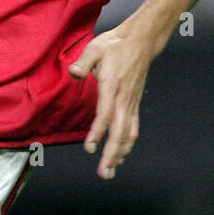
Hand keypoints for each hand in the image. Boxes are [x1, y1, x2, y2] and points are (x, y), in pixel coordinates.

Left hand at [68, 23, 155, 179]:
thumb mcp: (95, 47)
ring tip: (110, 171)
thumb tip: (72, 73)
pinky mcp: (134, 103)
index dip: (97, 133)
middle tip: (103, 173)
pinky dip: (127, 144)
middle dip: (111, 155)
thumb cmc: (115, 44)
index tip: (89, 148)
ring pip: (128, 134)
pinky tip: (121, 155)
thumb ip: (82, 62)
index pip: (105, 115)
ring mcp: (131, 103)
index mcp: (112, 86)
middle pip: (119, 132)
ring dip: (120, 154)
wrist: (141, 40)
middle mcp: (124, 99)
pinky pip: (133, 128)